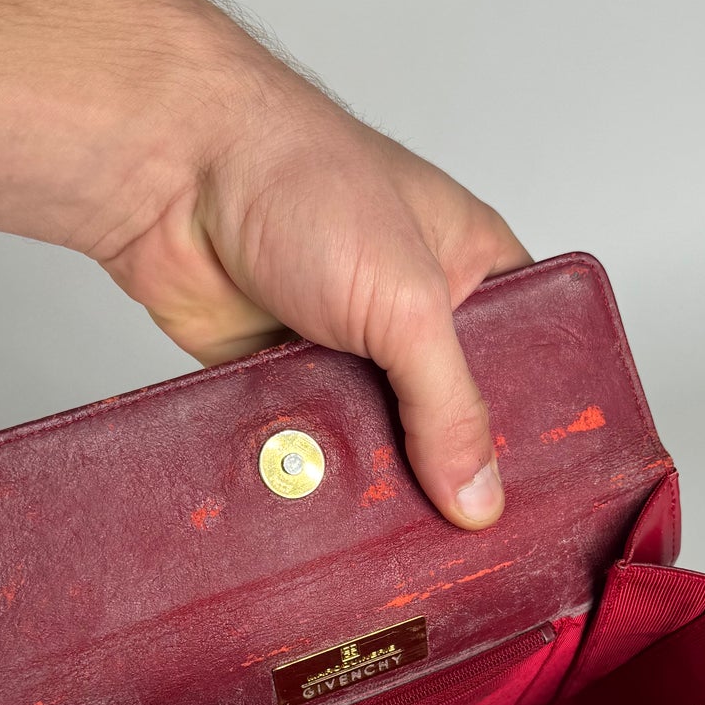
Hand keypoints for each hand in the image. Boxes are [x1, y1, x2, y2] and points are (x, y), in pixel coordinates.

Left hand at [96, 41, 528, 527]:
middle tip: (455, 530)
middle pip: (448, 418)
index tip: (534, 493)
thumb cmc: (298, 179)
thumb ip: (449, 406)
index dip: (530, 427)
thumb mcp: (408, 303)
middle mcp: (411, 310)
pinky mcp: (282, 376)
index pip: (526, 362)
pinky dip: (306, 468)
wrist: (171, 175)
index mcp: (470, 268)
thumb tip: (480, 495)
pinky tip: (313, 496)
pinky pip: (308, 445)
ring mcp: (345, 346)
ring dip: (370, 476)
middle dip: (444, 469)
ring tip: (383, 525)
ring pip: (376, 442)